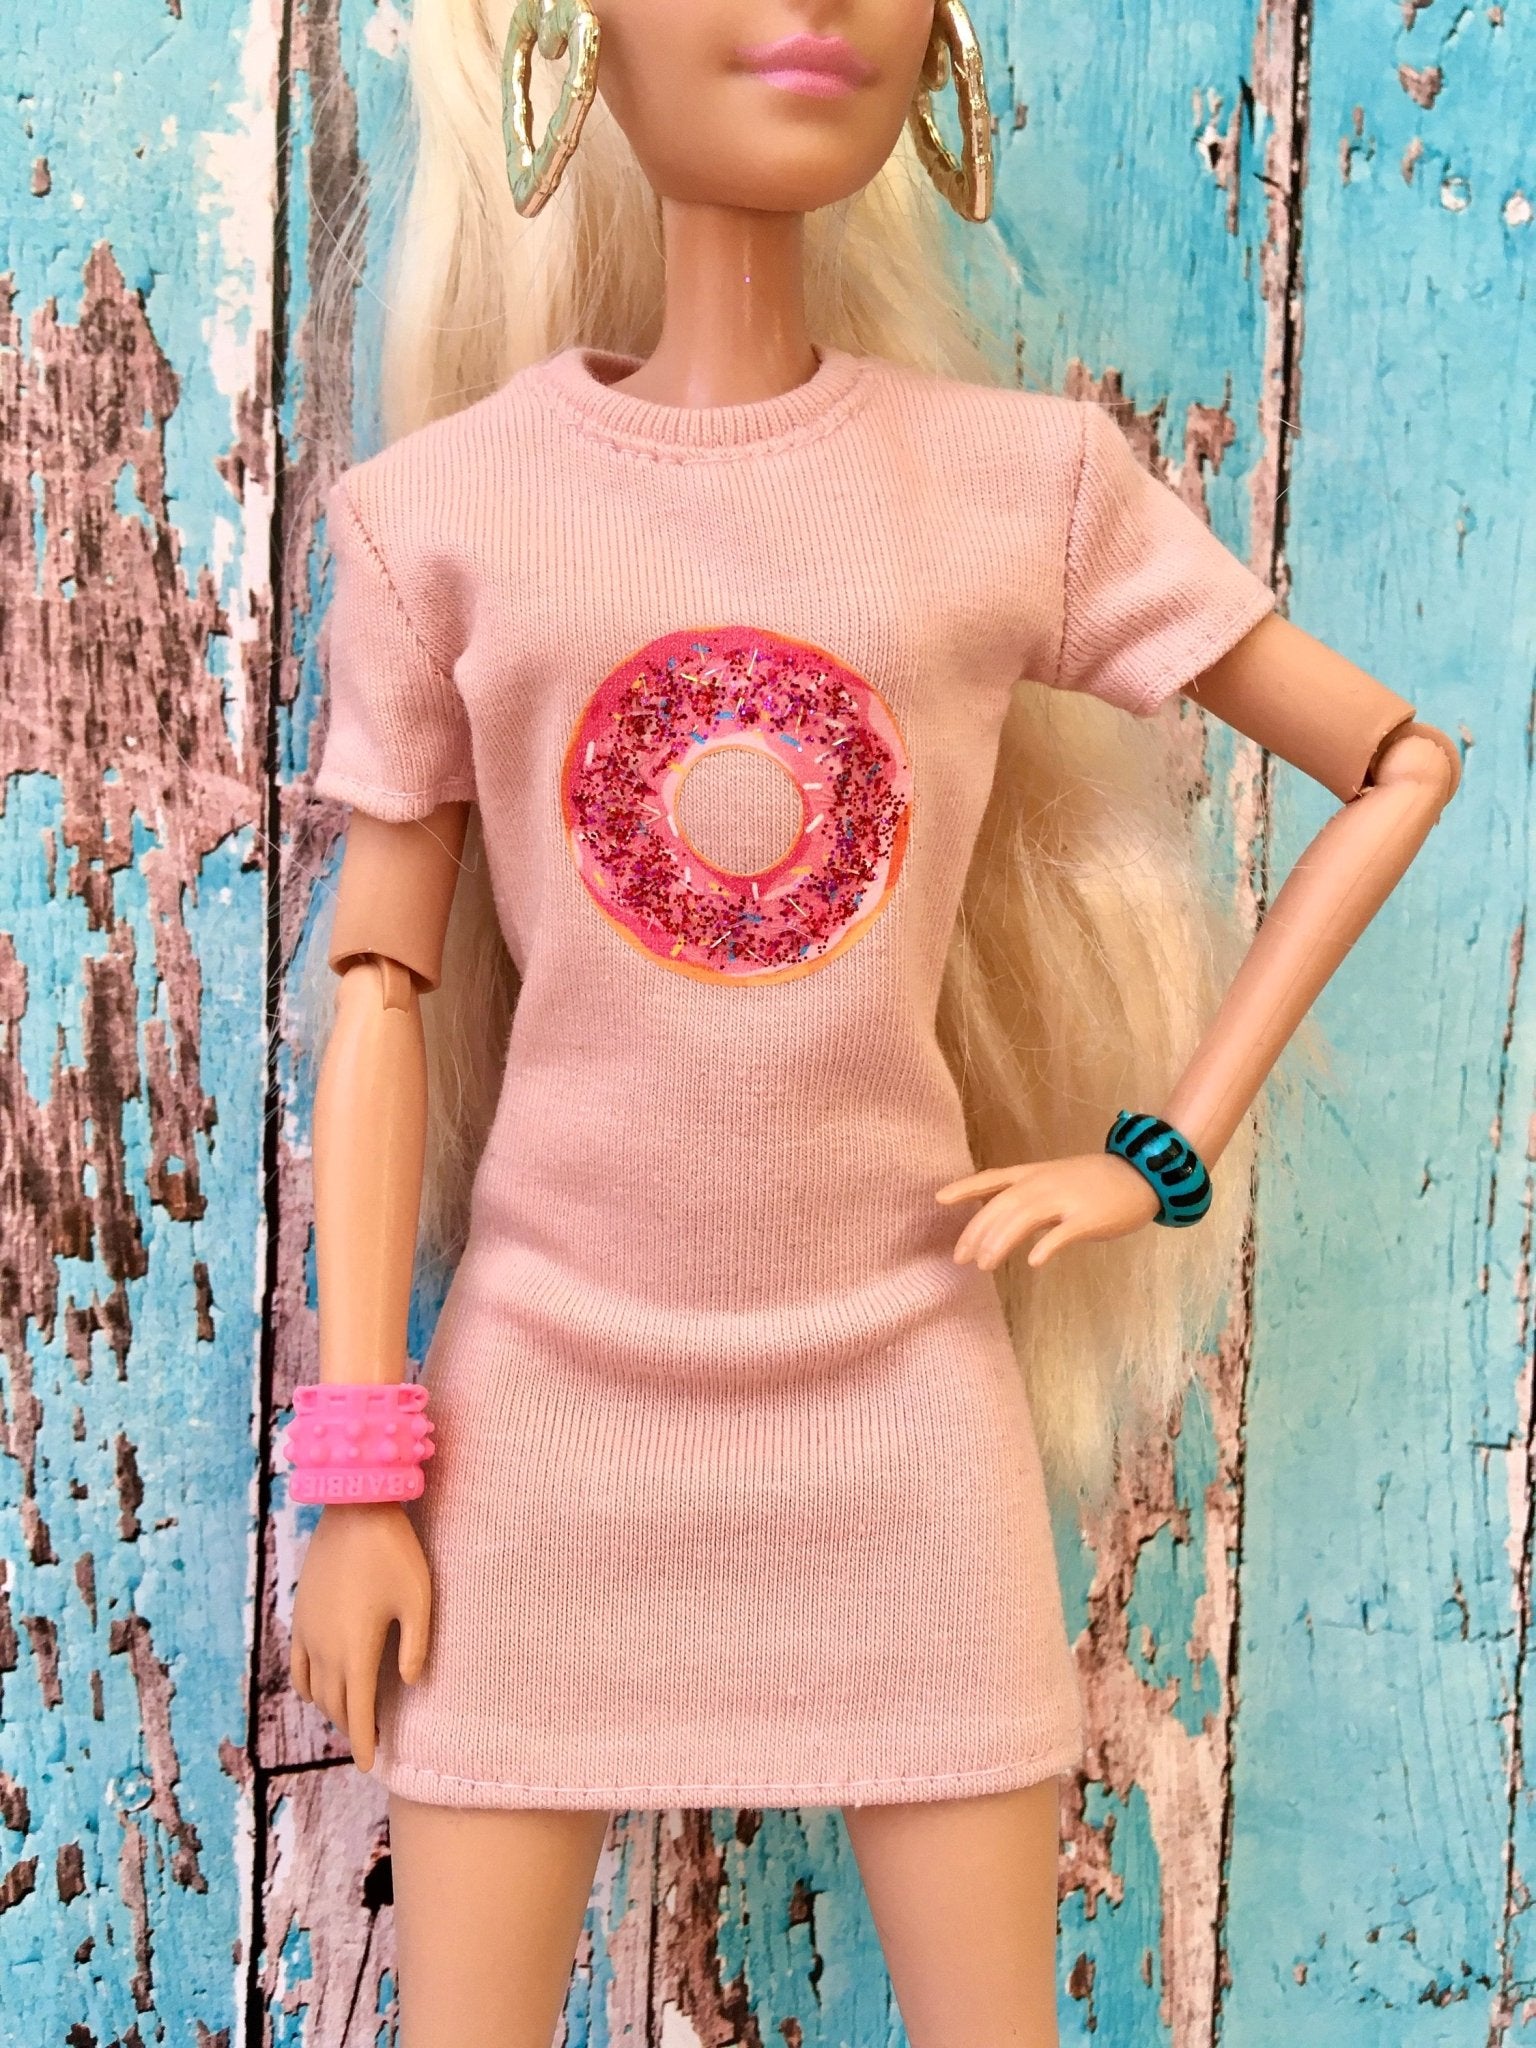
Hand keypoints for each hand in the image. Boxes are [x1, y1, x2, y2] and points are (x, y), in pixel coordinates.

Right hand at [290, 1502, 430, 1770]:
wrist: (354, 1511)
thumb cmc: (394, 1553)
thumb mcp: (418, 1600)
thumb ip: (415, 1646)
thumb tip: (409, 1683)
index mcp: (356, 1650)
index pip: (359, 1710)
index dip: (364, 1740)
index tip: (371, 1764)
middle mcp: (326, 1649)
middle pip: (336, 1704)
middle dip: (352, 1726)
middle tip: (369, 1739)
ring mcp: (308, 1633)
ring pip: (314, 1689)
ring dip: (332, 1707)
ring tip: (351, 1715)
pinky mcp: (300, 1615)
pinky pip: (297, 1665)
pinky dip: (308, 1685)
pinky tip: (319, 1687)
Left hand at [936, 1152, 1160, 1271]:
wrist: (1142, 1174)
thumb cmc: (1095, 1181)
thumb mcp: (1054, 1178)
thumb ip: (1026, 1193)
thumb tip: (994, 1212)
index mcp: (1035, 1174)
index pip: (993, 1179)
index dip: (966, 1188)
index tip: (940, 1199)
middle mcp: (1045, 1184)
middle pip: (1003, 1205)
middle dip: (978, 1231)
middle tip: (961, 1257)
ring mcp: (1067, 1200)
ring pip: (1025, 1218)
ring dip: (1001, 1242)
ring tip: (985, 1265)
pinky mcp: (1089, 1218)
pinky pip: (1064, 1233)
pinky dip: (1047, 1246)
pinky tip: (1033, 1263)